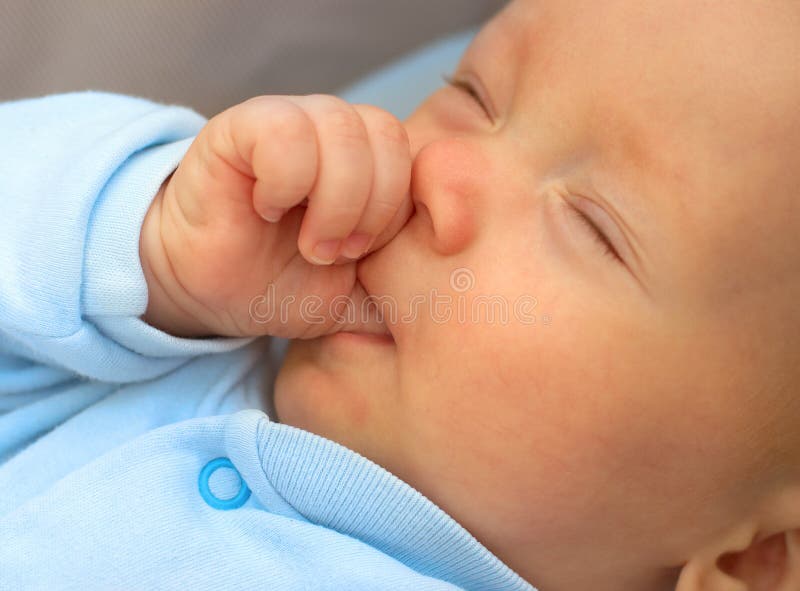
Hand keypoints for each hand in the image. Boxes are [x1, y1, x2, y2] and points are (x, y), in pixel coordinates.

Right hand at [139, 95, 411, 337]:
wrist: (209, 291)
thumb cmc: (283, 286)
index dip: (404, 212)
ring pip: (343, 128)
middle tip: (338, 254)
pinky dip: (286, 181)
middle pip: (388, 136)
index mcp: (371, 165)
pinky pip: (286, 130)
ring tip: (308, 243)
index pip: (417, 159)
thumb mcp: (356, 298)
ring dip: (333, 200)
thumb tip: (455, 310)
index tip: (369, 257)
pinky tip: (267, 208)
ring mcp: (290, 122)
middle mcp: (335, 134)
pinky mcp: (241, 126)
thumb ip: (402, 293)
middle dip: (372, 209)